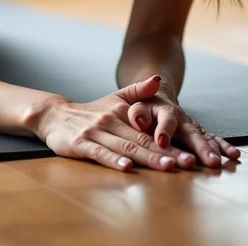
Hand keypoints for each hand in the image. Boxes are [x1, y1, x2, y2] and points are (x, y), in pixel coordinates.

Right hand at [33, 75, 196, 172]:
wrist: (57, 116)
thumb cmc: (92, 112)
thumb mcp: (115, 97)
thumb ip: (138, 90)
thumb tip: (159, 78)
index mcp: (122, 112)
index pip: (150, 130)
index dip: (171, 142)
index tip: (191, 152)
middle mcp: (111, 121)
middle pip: (142, 140)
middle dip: (166, 153)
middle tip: (187, 162)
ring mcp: (95, 133)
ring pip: (125, 147)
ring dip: (147, 158)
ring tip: (167, 166)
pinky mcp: (80, 144)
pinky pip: (99, 153)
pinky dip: (113, 160)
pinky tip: (126, 168)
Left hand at [127, 87, 240, 167]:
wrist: (155, 96)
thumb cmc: (141, 104)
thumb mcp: (135, 102)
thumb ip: (137, 110)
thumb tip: (137, 120)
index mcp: (164, 110)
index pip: (166, 120)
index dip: (164, 130)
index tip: (161, 142)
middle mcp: (181, 118)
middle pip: (192, 132)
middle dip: (200, 147)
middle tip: (209, 161)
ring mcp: (191, 125)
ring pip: (204, 137)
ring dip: (212, 150)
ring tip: (218, 163)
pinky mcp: (198, 132)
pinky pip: (212, 139)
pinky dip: (223, 146)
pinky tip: (234, 155)